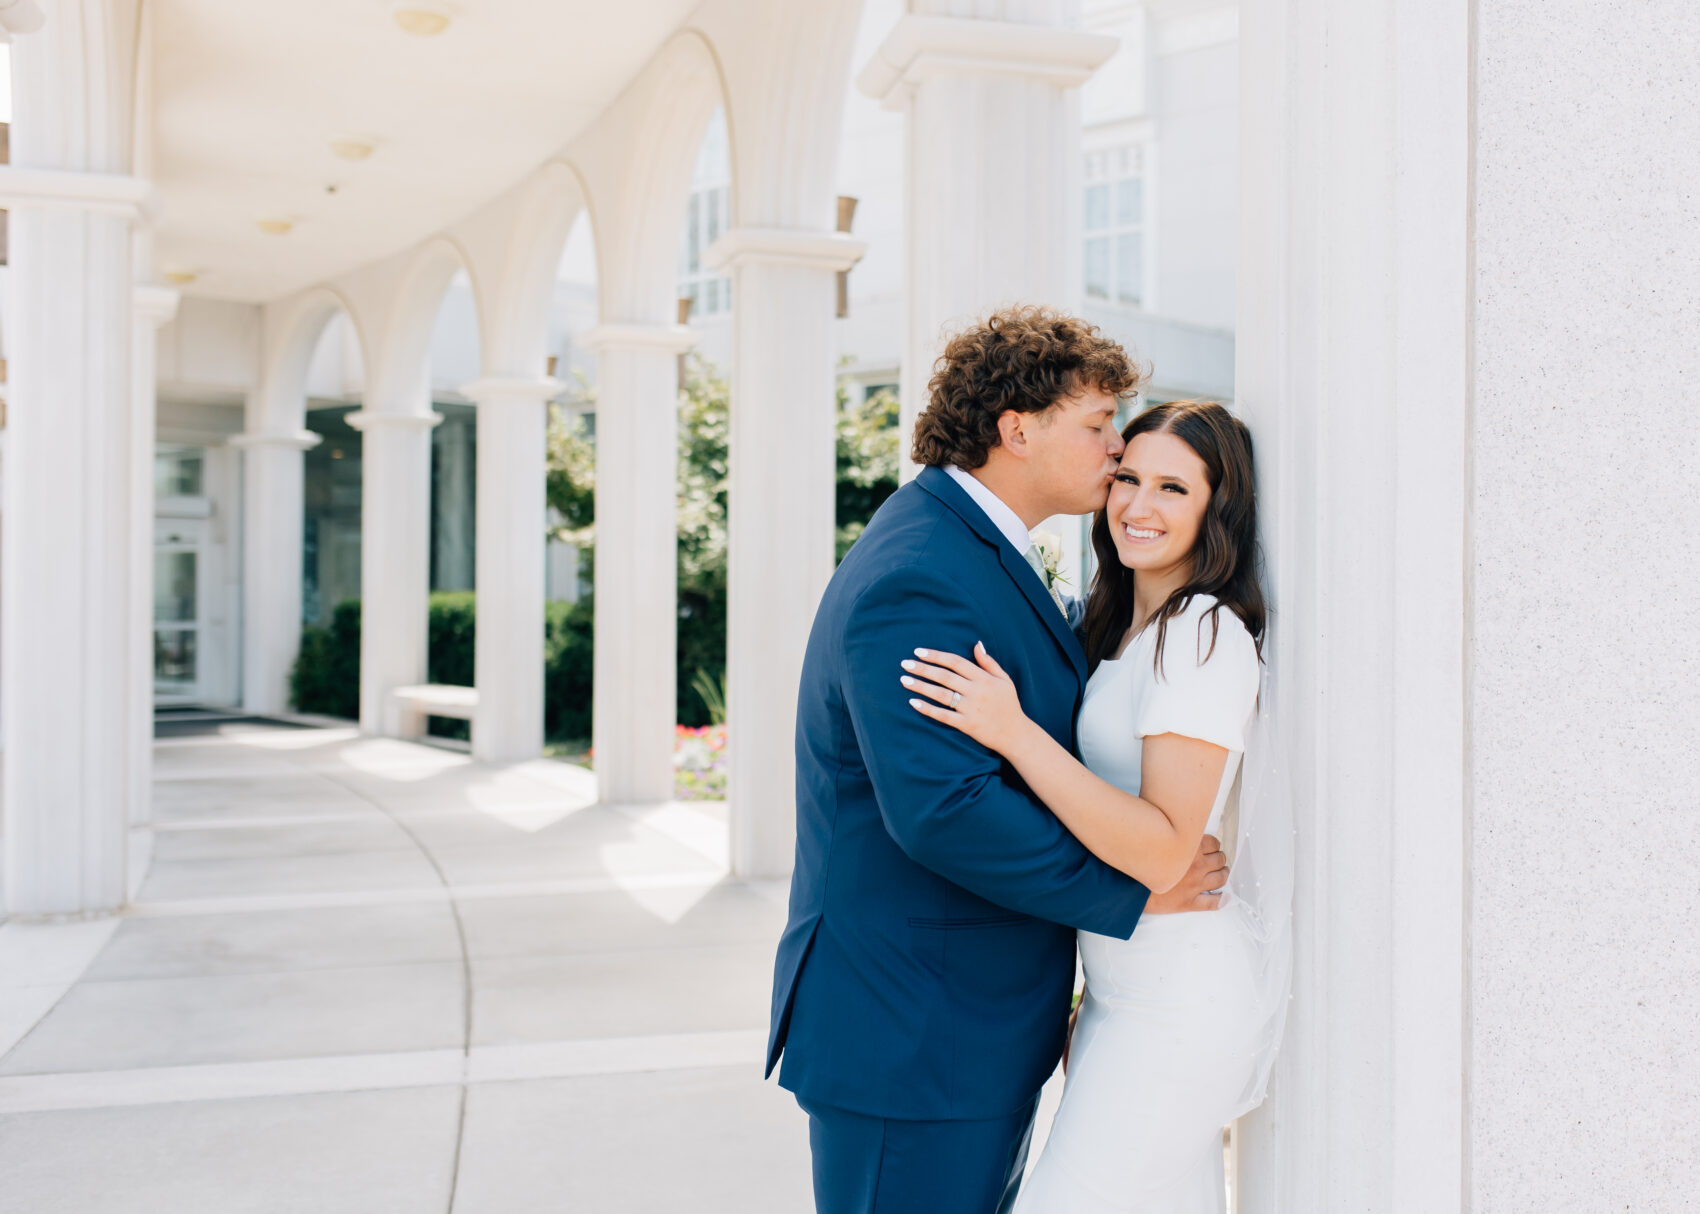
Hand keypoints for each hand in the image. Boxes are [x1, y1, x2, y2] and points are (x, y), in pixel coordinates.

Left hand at [902, 643, 1029, 755]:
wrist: (1016, 734)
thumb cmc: (1009, 704)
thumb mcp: (1004, 680)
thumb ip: (989, 662)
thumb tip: (976, 643)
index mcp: (984, 678)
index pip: (956, 662)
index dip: (936, 655)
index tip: (919, 652)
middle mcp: (976, 691)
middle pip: (944, 676)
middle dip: (923, 669)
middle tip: (905, 664)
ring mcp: (971, 708)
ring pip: (941, 694)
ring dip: (921, 687)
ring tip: (904, 680)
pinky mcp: (967, 725)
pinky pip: (944, 716)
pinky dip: (928, 709)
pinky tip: (913, 703)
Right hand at [1143, 834, 1226, 912]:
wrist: (1129, 885)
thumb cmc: (1140, 862)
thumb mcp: (1157, 839)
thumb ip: (1172, 833)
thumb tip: (1179, 827)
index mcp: (1189, 848)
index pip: (1214, 843)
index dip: (1214, 845)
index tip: (1211, 847)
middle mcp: (1196, 866)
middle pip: (1219, 860)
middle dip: (1219, 859)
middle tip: (1216, 860)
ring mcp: (1195, 885)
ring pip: (1220, 879)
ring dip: (1223, 874)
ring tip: (1221, 873)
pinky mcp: (1189, 902)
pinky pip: (1212, 903)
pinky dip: (1220, 900)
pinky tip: (1222, 897)